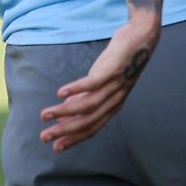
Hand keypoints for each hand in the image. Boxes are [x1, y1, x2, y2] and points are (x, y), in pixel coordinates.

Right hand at [40, 14, 160, 151]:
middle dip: (64, 131)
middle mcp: (115, 100)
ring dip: (64, 112)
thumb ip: (85, 98)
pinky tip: (60, 93)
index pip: (92, 129)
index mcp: (113, 106)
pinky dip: (76, 89)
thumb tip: (65, 113)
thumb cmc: (119, 61)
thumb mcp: (102, 84)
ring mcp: (115, 86)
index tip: (55, 147)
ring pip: (87, 105)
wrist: (141, 38)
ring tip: (45, 115)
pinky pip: (92, 83)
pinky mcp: (113, 70)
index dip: (74, 139)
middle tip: (44, 137)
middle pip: (88, 121)